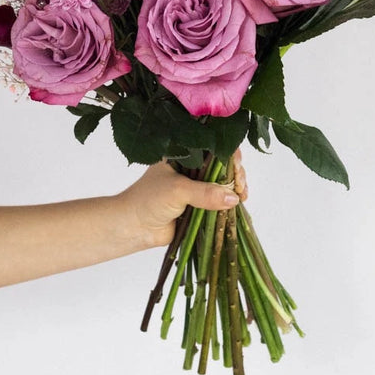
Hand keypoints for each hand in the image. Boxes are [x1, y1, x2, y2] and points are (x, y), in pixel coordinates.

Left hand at [116, 150, 247, 247]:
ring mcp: (197, 187)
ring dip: (236, 189)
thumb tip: (233, 197)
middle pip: (223, 166)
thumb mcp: (178, 190)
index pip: (213, 148)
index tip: (237, 167)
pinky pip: (220, 203)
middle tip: (240, 186)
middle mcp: (193, 168)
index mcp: (185, 155)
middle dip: (236, 173)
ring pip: (224, 184)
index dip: (229, 155)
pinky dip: (231, 204)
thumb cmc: (149, 199)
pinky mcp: (200, 206)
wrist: (133, 227)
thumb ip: (205, 193)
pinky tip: (239, 205)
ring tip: (241, 197)